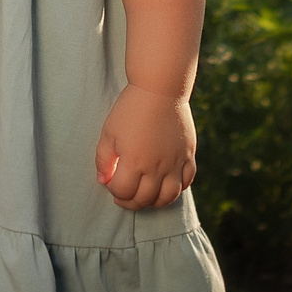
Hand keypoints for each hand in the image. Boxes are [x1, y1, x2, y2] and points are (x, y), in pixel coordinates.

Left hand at [94, 84, 194, 211]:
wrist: (160, 89)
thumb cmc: (130, 109)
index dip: (114, 191)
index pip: (124, 191)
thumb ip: (103, 159)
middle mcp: (157, 166)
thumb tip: (103, 180)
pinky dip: (177, 189)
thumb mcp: (109, 132)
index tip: (111, 182)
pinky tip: (166, 183)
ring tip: (144, 195)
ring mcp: (175, 162)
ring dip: (154, 202)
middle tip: (123, 195)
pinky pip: (187, 181)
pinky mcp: (188, 155)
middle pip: (145, 199)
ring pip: (168, 197)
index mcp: (135, 161)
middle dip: (130, 201)